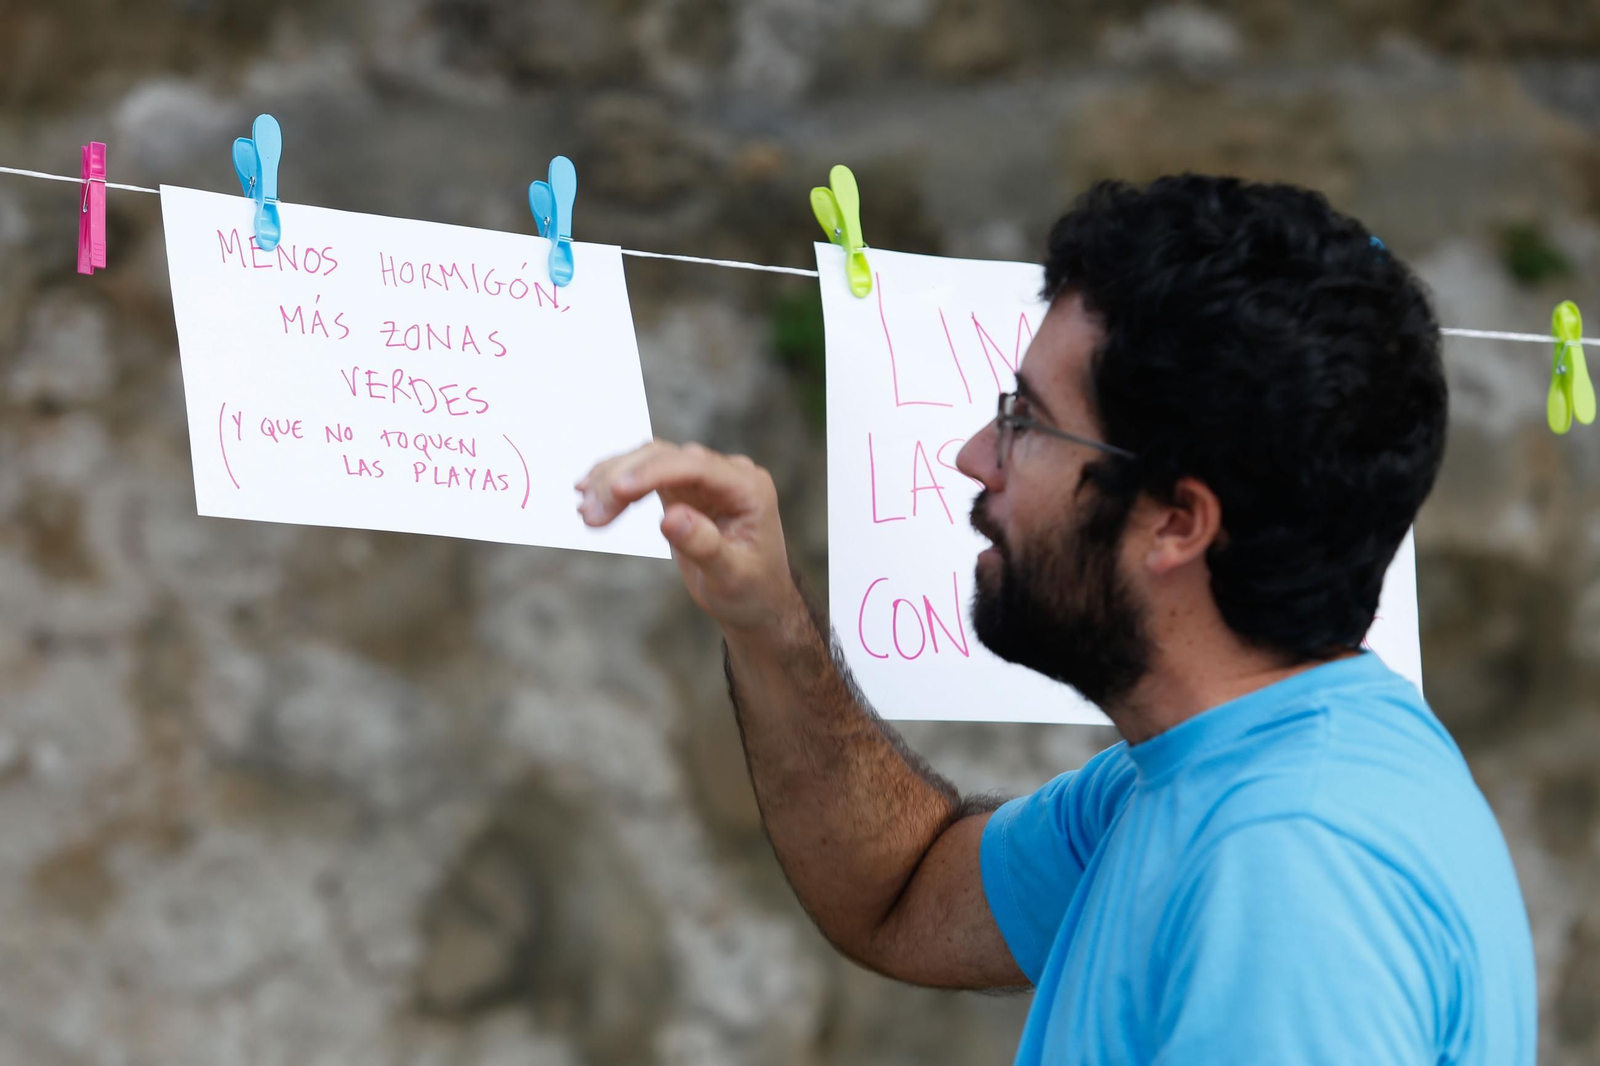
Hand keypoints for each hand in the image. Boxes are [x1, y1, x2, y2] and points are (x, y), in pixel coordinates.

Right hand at [577, 441, 801, 633]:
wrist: (756, 601)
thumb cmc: (751, 591)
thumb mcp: (731, 577)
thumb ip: (704, 546)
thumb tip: (669, 518)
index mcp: (749, 488)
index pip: (695, 466)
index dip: (653, 473)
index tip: (616, 490)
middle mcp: (728, 474)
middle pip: (667, 457)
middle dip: (623, 480)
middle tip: (589, 514)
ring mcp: (705, 478)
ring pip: (651, 459)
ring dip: (613, 479)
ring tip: (584, 509)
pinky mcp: (686, 487)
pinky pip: (646, 473)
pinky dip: (618, 483)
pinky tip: (590, 493)